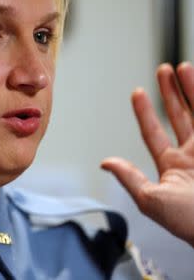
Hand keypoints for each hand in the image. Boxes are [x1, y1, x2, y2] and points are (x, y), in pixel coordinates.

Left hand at [101, 62, 193, 246]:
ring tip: (181, 67)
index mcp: (172, 167)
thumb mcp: (151, 200)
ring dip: (190, 89)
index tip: (137, 92)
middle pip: (179, 116)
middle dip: (170, 93)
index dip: (145, 113)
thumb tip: (104, 162)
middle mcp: (192, 156)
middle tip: (163, 70)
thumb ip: (129, 178)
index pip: (154, 133)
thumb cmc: (189, 222)